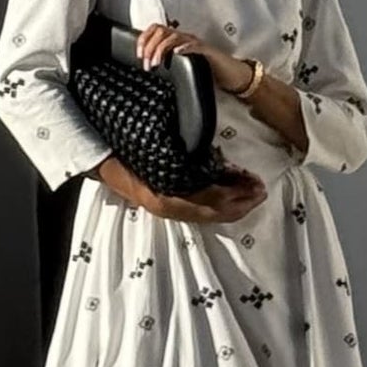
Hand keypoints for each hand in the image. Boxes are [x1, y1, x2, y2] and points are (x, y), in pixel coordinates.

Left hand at [136, 22, 250, 95]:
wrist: (230, 74)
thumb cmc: (207, 70)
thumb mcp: (182, 65)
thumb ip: (168, 62)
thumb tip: (149, 67)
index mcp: (177, 40)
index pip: (156, 30)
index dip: (144, 39)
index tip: (138, 54)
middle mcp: (185, 38)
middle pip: (161, 31)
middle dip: (149, 47)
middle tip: (146, 63)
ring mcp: (196, 43)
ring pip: (173, 37)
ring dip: (161, 50)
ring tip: (156, 63)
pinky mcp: (207, 51)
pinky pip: (194, 45)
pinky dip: (183, 47)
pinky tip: (176, 53)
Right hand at [140, 162, 266, 223]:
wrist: (104, 161)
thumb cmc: (130, 151)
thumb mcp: (157, 150)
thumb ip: (186, 156)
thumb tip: (219, 160)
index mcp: (165, 195)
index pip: (208, 197)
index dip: (233, 192)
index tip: (253, 182)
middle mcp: (170, 208)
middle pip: (213, 212)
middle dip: (240, 203)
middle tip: (261, 190)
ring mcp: (169, 211)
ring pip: (208, 215)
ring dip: (234, 206)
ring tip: (253, 193)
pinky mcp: (171, 208)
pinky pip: (200, 212)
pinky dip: (220, 206)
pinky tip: (234, 196)